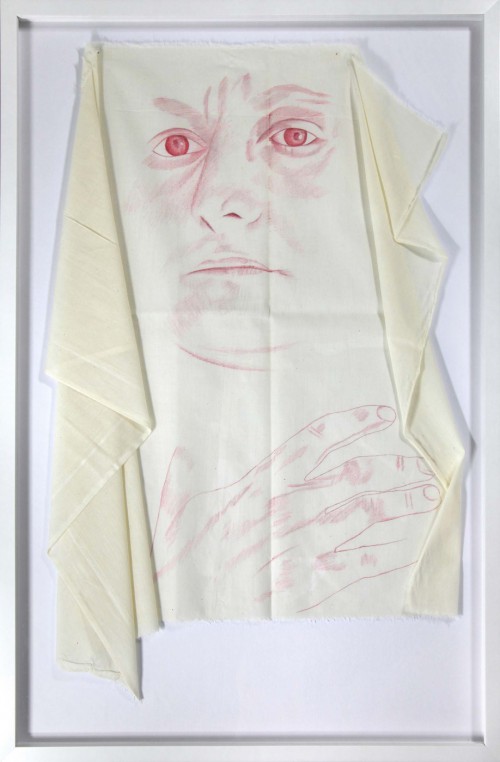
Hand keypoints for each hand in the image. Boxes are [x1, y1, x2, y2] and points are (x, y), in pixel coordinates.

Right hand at [152, 405, 440, 616]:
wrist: (191, 589)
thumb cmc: (187, 541)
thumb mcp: (182, 495)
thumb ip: (191, 467)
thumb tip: (186, 444)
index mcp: (262, 478)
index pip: (315, 441)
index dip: (350, 425)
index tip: (379, 415)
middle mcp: (287, 503)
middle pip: (348, 475)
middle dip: (386, 465)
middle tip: (416, 460)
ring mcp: (300, 538)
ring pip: (359, 513)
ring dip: (395, 503)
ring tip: (423, 495)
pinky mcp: (306, 574)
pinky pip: (352, 560)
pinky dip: (379, 551)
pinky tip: (401, 546)